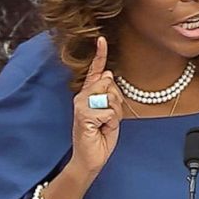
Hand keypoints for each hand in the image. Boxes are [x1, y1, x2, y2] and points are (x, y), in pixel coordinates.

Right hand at [70, 36, 122, 175]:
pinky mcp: (84, 114)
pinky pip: (110, 112)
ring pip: (111, 97)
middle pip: (109, 84)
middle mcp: (82, 96)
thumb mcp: (110, 113)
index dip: (100, 55)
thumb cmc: (100, 136)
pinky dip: (112, 123)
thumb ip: (109, 95)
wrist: (91, 158)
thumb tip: (107, 74)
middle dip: (117, 102)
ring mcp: (81, 104)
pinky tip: (102, 129)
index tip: (102, 39)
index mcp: (89, 94)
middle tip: (109, 118)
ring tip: (105, 125)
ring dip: (115, 114)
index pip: (95, 71)